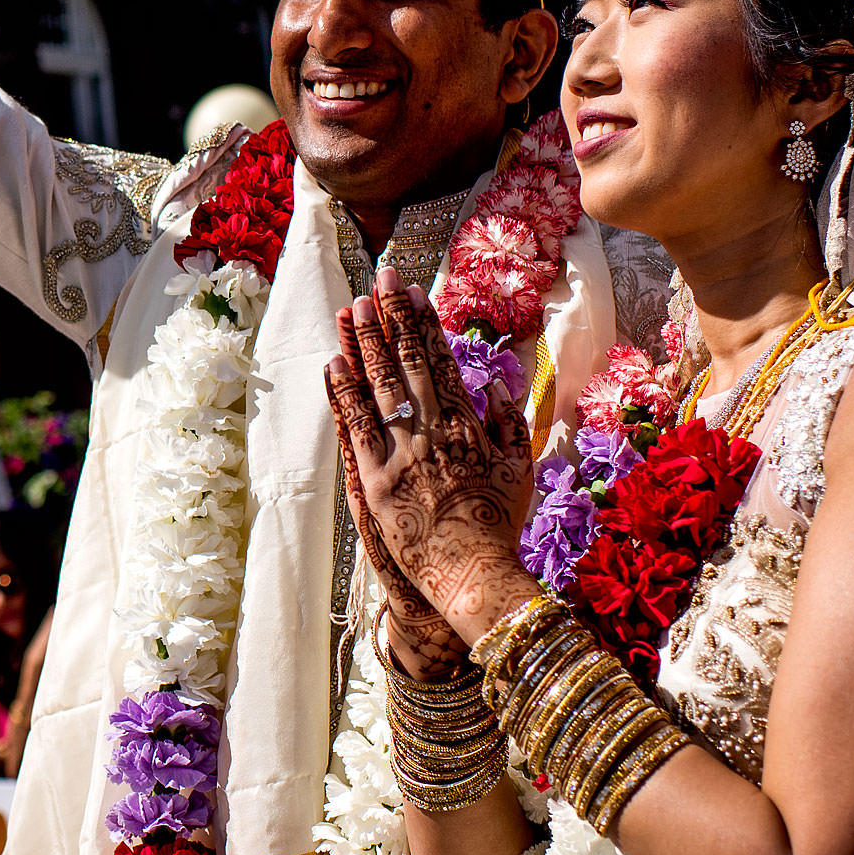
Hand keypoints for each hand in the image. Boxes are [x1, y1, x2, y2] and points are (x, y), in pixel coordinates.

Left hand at [324, 270, 538, 647]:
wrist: (472, 574)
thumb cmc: (498, 528)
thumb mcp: (520, 471)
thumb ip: (508, 424)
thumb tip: (494, 386)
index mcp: (468, 427)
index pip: (441, 363)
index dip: (425, 325)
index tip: (414, 294)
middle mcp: (432, 432)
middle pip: (407, 363)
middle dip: (393, 317)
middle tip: (380, 280)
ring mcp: (400, 454)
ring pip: (378, 386)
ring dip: (364, 343)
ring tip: (353, 308)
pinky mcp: (373, 480)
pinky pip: (355, 427)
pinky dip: (343, 393)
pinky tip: (333, 363)